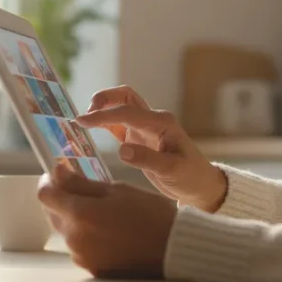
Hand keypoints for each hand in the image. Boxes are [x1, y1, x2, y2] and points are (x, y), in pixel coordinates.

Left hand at [37, 161, 177, 277]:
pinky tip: (110, 232)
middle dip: (63, 200)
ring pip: (67, 231)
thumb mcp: (117, 190)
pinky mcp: (92, 269)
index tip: (60, 174)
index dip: (49, 181)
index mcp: (79, 214)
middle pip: (53, 214)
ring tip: (104, 214)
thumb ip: (81, 183)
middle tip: (87, 192)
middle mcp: (74, 238)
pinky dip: (88, 237)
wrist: (173, 250)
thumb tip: (57, 172)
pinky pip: (80, 248)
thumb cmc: (149, 214)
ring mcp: (81, 257)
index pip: (45, 195)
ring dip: (76, 220)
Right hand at [76, 85, 227, 212]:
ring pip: (120, 106)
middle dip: (104, 99)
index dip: (103, 115)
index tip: (81, 121)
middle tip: (84, 115)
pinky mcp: (138, 138)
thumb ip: (147, 159)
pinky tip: (89, 130)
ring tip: (82, 121)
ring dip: (102, 108)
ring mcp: (144, 127)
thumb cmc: (190, 176)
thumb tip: (121, 150)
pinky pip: (118, 124)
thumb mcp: (172, 170)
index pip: (127, 113)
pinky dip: (103, 123)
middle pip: (125, 97)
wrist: (199, 185)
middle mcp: (153, 120)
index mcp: (161, 123)